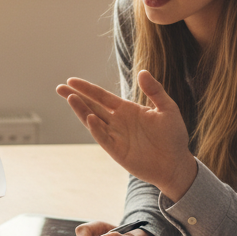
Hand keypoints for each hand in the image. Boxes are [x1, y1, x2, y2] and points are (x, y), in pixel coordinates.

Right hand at [55, 72, 197, 199]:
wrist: (177, 164)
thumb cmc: (174, 137)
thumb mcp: (168, 109)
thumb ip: (155, 91)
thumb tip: (142, 72)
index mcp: (126, 109)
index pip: (101, 96)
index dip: (87, 88)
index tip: (72, 81)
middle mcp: (117, 121)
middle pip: (91, 106)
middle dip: (75, 97)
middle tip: (60, 88)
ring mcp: (115, 136)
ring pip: (93, 120)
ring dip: (81, 110)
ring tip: (70, 98)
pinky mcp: (117, 151)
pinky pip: (103, 138)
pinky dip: (96, 128)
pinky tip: (90, 118)